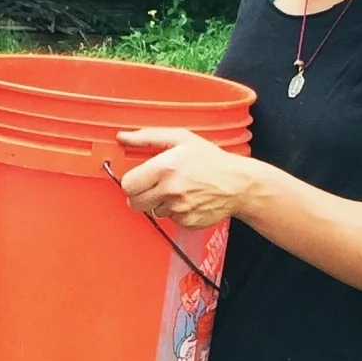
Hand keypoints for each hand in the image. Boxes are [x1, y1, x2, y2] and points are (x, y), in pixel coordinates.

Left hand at [114, 127, 250, 229]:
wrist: (238, 184)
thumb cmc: (211, 160)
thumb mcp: (181, 139)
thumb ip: (148, 137)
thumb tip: (123, 137)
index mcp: (165, 168)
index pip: (128, 185)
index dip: (131, 182)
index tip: (138, 178)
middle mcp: (170, 190)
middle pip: (135, 203)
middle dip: (141, 195)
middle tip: (155, 186)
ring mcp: (179, 209)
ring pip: (154, 211)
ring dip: (161, 203)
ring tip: (178, 190)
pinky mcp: (187, 222)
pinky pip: (171, 219)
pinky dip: (176, 212)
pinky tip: (188, 199)